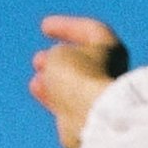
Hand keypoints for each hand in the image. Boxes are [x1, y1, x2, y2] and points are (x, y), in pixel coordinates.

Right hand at [30, 15, 130, 147]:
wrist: (92, 119)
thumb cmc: (79, 79)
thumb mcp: (59, 55)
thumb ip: (56, 57)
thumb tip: (57, 74)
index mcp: (112, 51)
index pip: (91, 31)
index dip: (66, 27)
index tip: (44, 27)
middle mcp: (112, 74)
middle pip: (84, 62)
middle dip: (57, 60)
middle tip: (38, 61)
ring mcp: (104, 99)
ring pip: (77, 86)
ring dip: (54, 82)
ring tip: (35, 84)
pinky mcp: (94, 121)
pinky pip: (74, 105)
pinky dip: (56, 98)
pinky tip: (40, 94)